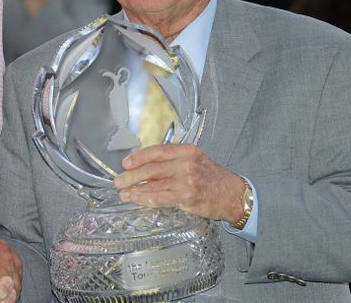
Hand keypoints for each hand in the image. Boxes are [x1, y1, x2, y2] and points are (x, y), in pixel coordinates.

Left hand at [113, 144, 244, 221]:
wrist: (232, 195)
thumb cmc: (212, 178)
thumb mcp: (195, 160)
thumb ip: (174, 161)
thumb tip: (146, 167)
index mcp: (187, 151)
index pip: (158, 151)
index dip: (139, 157)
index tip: (126, 163)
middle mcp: (186, 163)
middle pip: (152, 168)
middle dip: (131, 175)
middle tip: (118, 180)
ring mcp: (187, 180)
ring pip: (153, 184)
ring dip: (134, 189)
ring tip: (123, 193)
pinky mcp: (187, 196)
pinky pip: (160, 198)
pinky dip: (145, 198)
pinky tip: (136, 199)